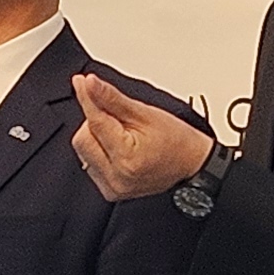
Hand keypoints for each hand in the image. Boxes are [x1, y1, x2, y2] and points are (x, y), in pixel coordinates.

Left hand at [70, 72, 214, 202]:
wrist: (192, 164)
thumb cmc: (176, 140)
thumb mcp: (145, 113)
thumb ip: (112, 99)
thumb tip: (90, 84)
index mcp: (127, 158)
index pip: (95, 122)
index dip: (87, 99)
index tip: (81, 82)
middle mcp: (116, 178)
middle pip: (82, 139)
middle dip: (95, 122)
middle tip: (118, 119)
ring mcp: (113, 187)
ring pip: (84, 151)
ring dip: (96, 137)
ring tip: (122, 135)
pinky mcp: (111, 191)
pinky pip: (90, 164)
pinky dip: (99, 151)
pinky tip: (118, 149)